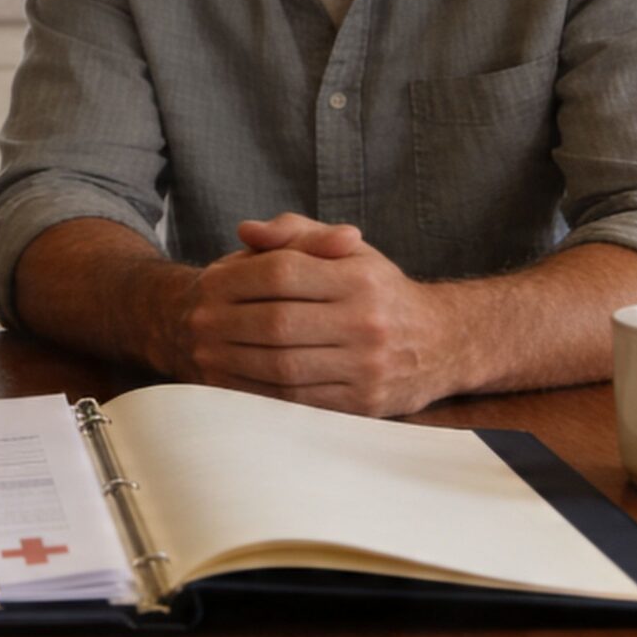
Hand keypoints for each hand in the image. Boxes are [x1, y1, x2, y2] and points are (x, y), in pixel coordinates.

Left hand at [175, 213, 462, 417]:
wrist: (441, 343)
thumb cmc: (379, 290)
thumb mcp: (347, 250)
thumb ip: (295, 234)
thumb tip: (245, 231)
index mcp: (359, 278)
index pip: (283, 273)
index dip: (237, 277)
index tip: (208, 280)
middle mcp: (366, 322)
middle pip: (277, 323)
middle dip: (227, 323)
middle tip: (195, 323)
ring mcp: (366, 368)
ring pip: (284, 367)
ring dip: (234, 362)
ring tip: (205, 352)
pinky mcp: (362, 405)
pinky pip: (297, 402)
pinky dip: (259, 393)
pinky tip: (235, 380)